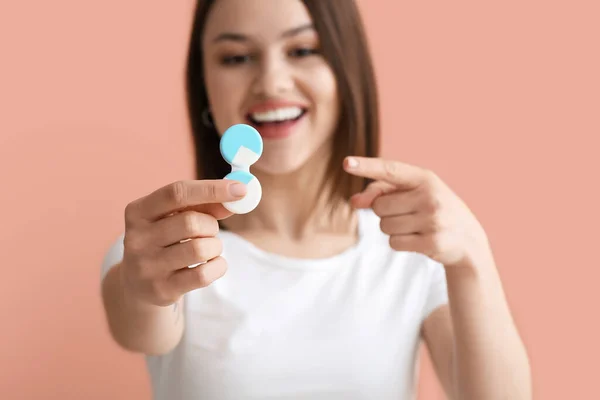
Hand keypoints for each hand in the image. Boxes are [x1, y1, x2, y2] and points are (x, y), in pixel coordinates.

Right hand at [120, 179, 246, 306]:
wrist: (139, 285)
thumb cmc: (164, 241)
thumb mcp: (174, 218)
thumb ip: (204, 205)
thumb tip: (235, 197)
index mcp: (138, 211)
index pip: (177, 193)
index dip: (212, 189)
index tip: (240, 189)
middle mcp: (137, 238)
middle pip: (191, 222)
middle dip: (211, 225)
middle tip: (210, 231)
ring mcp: (147, 266)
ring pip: (200, 249)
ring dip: (215, 246)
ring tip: (209, 248)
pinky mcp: (161, 289)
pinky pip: (203, 275)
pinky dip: (218, 266)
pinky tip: (212, 265)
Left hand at [344, 156, 489, 268]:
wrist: (467, 239)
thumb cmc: (432, 210)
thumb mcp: (413, 193)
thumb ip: (381, 191)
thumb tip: (354, 201)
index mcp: (425, 178)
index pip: (390, 170)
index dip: (367, 166)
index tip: (346, 163)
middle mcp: (430, 196)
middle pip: (379, 206)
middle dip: (386, 214)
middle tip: (408, 215)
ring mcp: (433, 219)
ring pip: (384, 226)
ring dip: (393, 230)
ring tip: (415, 227)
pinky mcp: (432, 242)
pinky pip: (394, 243)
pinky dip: (400, 243)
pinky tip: (418, 239)